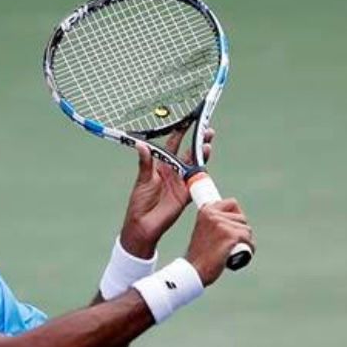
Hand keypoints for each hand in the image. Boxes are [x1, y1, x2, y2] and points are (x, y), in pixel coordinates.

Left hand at [119, 126, 214, 258]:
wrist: (143, 225)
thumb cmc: (139, 203)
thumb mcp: (142, 180)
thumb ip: (145, 163)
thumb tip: (140, 145)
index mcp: (161, 166)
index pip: (173, 145)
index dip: (180, 133)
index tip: (188, 121)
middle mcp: (173, 172)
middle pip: (189, 153)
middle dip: (198, 142)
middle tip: (207, 131)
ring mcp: (181, 183)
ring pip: (195, 165)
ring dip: (202, 155)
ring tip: (207, 144)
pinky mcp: (186, 195)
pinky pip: (196, 182)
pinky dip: (201, 174)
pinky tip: (205, 164)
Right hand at [185, 198, 254, 285]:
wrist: (194, 270)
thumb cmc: (200, 255)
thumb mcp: (203, 230)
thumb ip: (214, 221)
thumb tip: (233, 216)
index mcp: (206, 210)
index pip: (232, 203)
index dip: (235, 216)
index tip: (231, 228)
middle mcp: (213, 214)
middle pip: (241, 218)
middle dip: (240, 231)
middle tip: (229, 244)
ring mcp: (222, 224)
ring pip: (247, 229)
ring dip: (245, 241)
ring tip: (233, 251)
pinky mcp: (231, 235)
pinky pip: (249, 239)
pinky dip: (248, 248)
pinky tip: (239, 255)